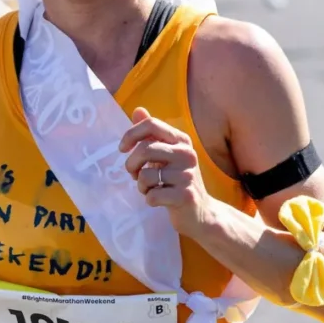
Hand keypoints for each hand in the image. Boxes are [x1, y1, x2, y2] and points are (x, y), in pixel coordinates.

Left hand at [120, 107, 212, 237]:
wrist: (201, 212)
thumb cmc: (177, 180)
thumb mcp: (167, 154)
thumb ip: (152, 134)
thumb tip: (138, 110)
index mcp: (182, 140)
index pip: (151, 124)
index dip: (131, 134)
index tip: (122, 148)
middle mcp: (187, 154)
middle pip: (145, 149)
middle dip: (131, 164)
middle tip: (133, 174)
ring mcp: (188, 175)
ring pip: (145, 176)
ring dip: (141, 186)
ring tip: (151, 188)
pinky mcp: (185, 196)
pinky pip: (152, 196)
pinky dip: (150, 200)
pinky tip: (160, 200)